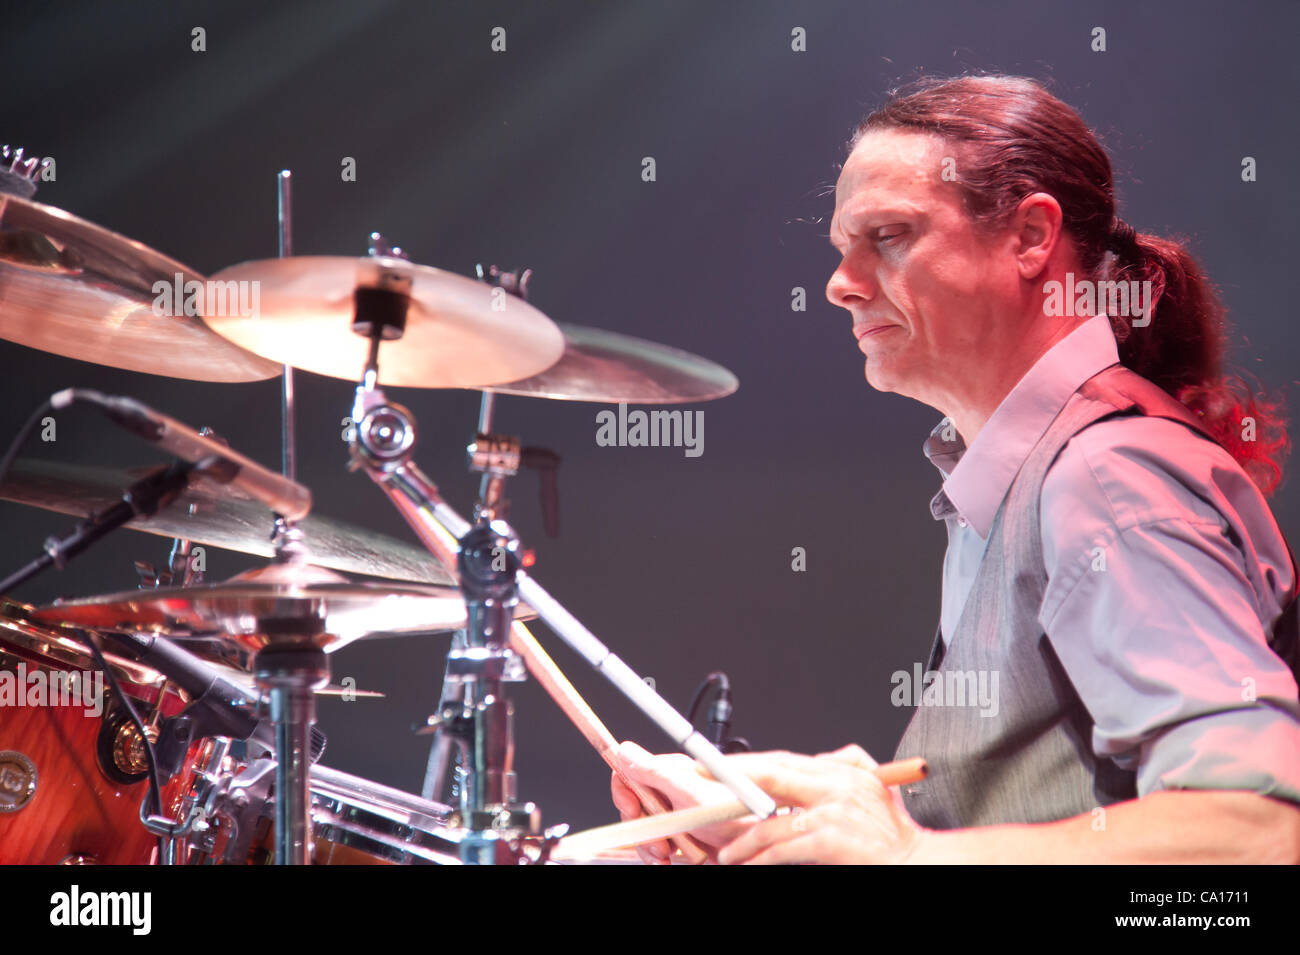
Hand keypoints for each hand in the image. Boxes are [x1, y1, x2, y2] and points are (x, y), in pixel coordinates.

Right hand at [609, 741, 754, 863]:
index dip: (625, 792)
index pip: (629, 771)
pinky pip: (654, 846)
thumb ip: (656, 773)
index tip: (633, 810)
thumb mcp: (691, 794)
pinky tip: (669, 860)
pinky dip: (656, 856)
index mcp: (672, 773)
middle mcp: (671, 791)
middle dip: (639, 827)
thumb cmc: (735, 817)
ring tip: (666, 854)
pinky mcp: (680, 836)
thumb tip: (626, 751)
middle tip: (658, 839)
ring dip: (648, 846)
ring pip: (640, 829)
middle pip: (632, 805)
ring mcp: (675, 815)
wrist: (755, 848)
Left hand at [714, 744, 929, 864]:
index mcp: (841, 771)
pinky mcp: (830, 839)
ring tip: (728, 855)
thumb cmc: (894, 832)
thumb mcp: (875, 784)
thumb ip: (847, 763)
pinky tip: (748, 864)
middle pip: (771, 777)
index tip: (716, 764)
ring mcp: (832, 812)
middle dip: (732, 783)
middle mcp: (835, 785)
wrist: (917, 861)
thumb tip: (819, 757)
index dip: (746, 762)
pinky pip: (783, 849)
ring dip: (743, 842)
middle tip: (702, 788)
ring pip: (771, 822)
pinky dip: (760, 859)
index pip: (782, 759)